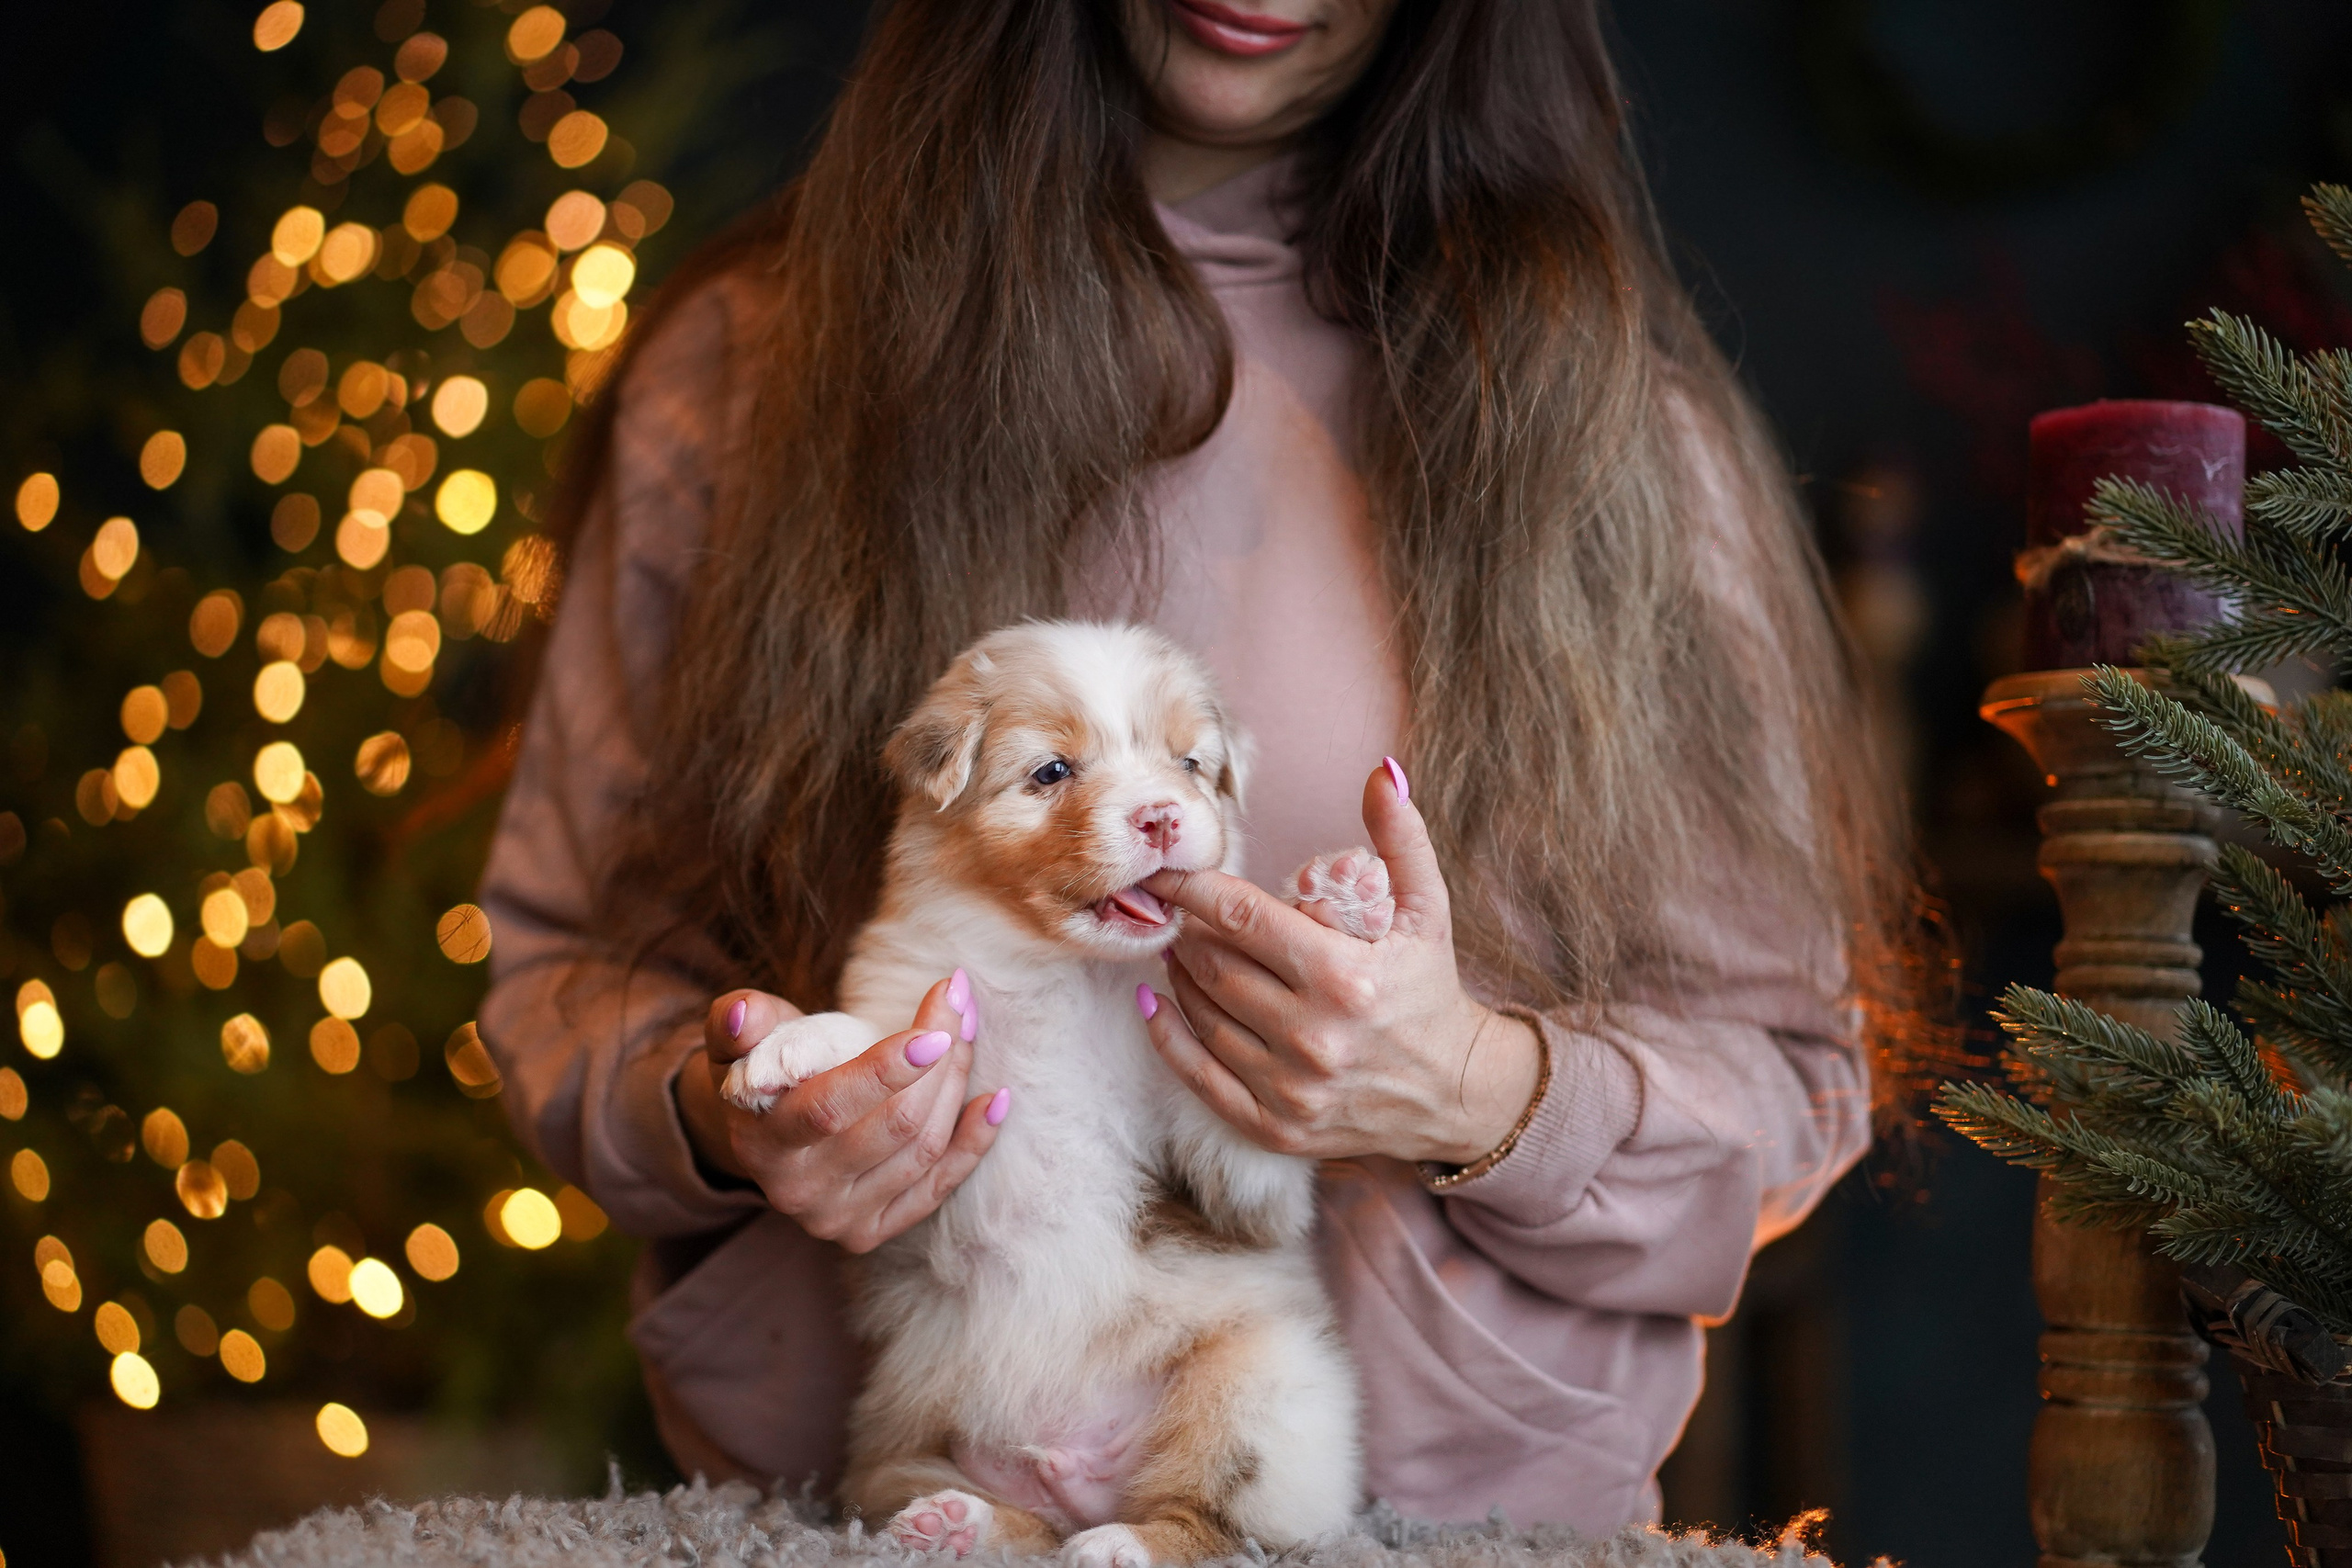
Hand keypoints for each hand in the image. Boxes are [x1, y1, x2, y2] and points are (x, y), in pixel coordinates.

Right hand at [675, 975, 1008, 1252]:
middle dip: (938, 1063)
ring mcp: (839, 1219)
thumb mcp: (734, 1043)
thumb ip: (735, 1022)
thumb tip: (743, 1013)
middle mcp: (800, 1192)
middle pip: (892, 1126)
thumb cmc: (759, 1073)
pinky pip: (937, 1187)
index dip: (884, 1072)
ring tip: (968, 1030)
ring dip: (957, 1086)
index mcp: (765, 1143)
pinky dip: (973, 1143)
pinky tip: (996, 1100)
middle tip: (958, 1006)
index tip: (934, 1032)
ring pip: (922, 1151)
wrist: (764, 1137)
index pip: (830, 1109)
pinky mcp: (873, 1231)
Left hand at [1138, 759, 1542, 1165]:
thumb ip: (1402, 838)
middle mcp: (1314, 1037)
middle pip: (1213, 966)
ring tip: (1174, 945)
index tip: (1164, 872)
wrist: (1459, 1092)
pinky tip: (1155, 1002)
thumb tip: (1383, 771)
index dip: (1193, 889)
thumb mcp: (1429, 910)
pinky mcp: (1278, 1127)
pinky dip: (1168, 1036)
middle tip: (1172, 909)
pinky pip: (1200, 1077)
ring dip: (1177, 974)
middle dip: (1184, 930)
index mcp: (1346, 978)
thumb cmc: (1432, 991)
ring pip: (1203, 1016)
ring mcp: (1292, 1089)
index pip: (1242, 919)